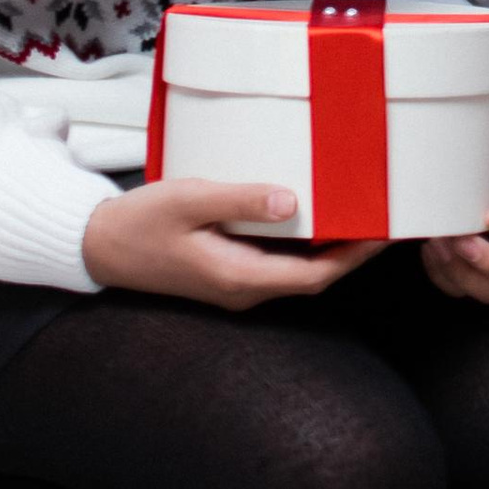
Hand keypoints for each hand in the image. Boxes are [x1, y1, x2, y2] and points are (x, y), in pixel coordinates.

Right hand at [82, 176, 383, 309]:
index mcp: (239, 277)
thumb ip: (241, 200)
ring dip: (333, 247)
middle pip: (314, 276)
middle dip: (354, 251)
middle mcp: (244, 288)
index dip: (355, 258)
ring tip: (365, 212)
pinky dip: (307, 243)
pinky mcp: (230, 269)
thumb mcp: (191, 201)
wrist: (101, 245)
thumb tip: (292, 200)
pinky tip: (320, 214)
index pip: (314, 277)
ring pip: (298, 269)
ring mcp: (237, 281)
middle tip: (388, 216)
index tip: (386, 234)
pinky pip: (280, 261)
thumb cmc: (142, 223)